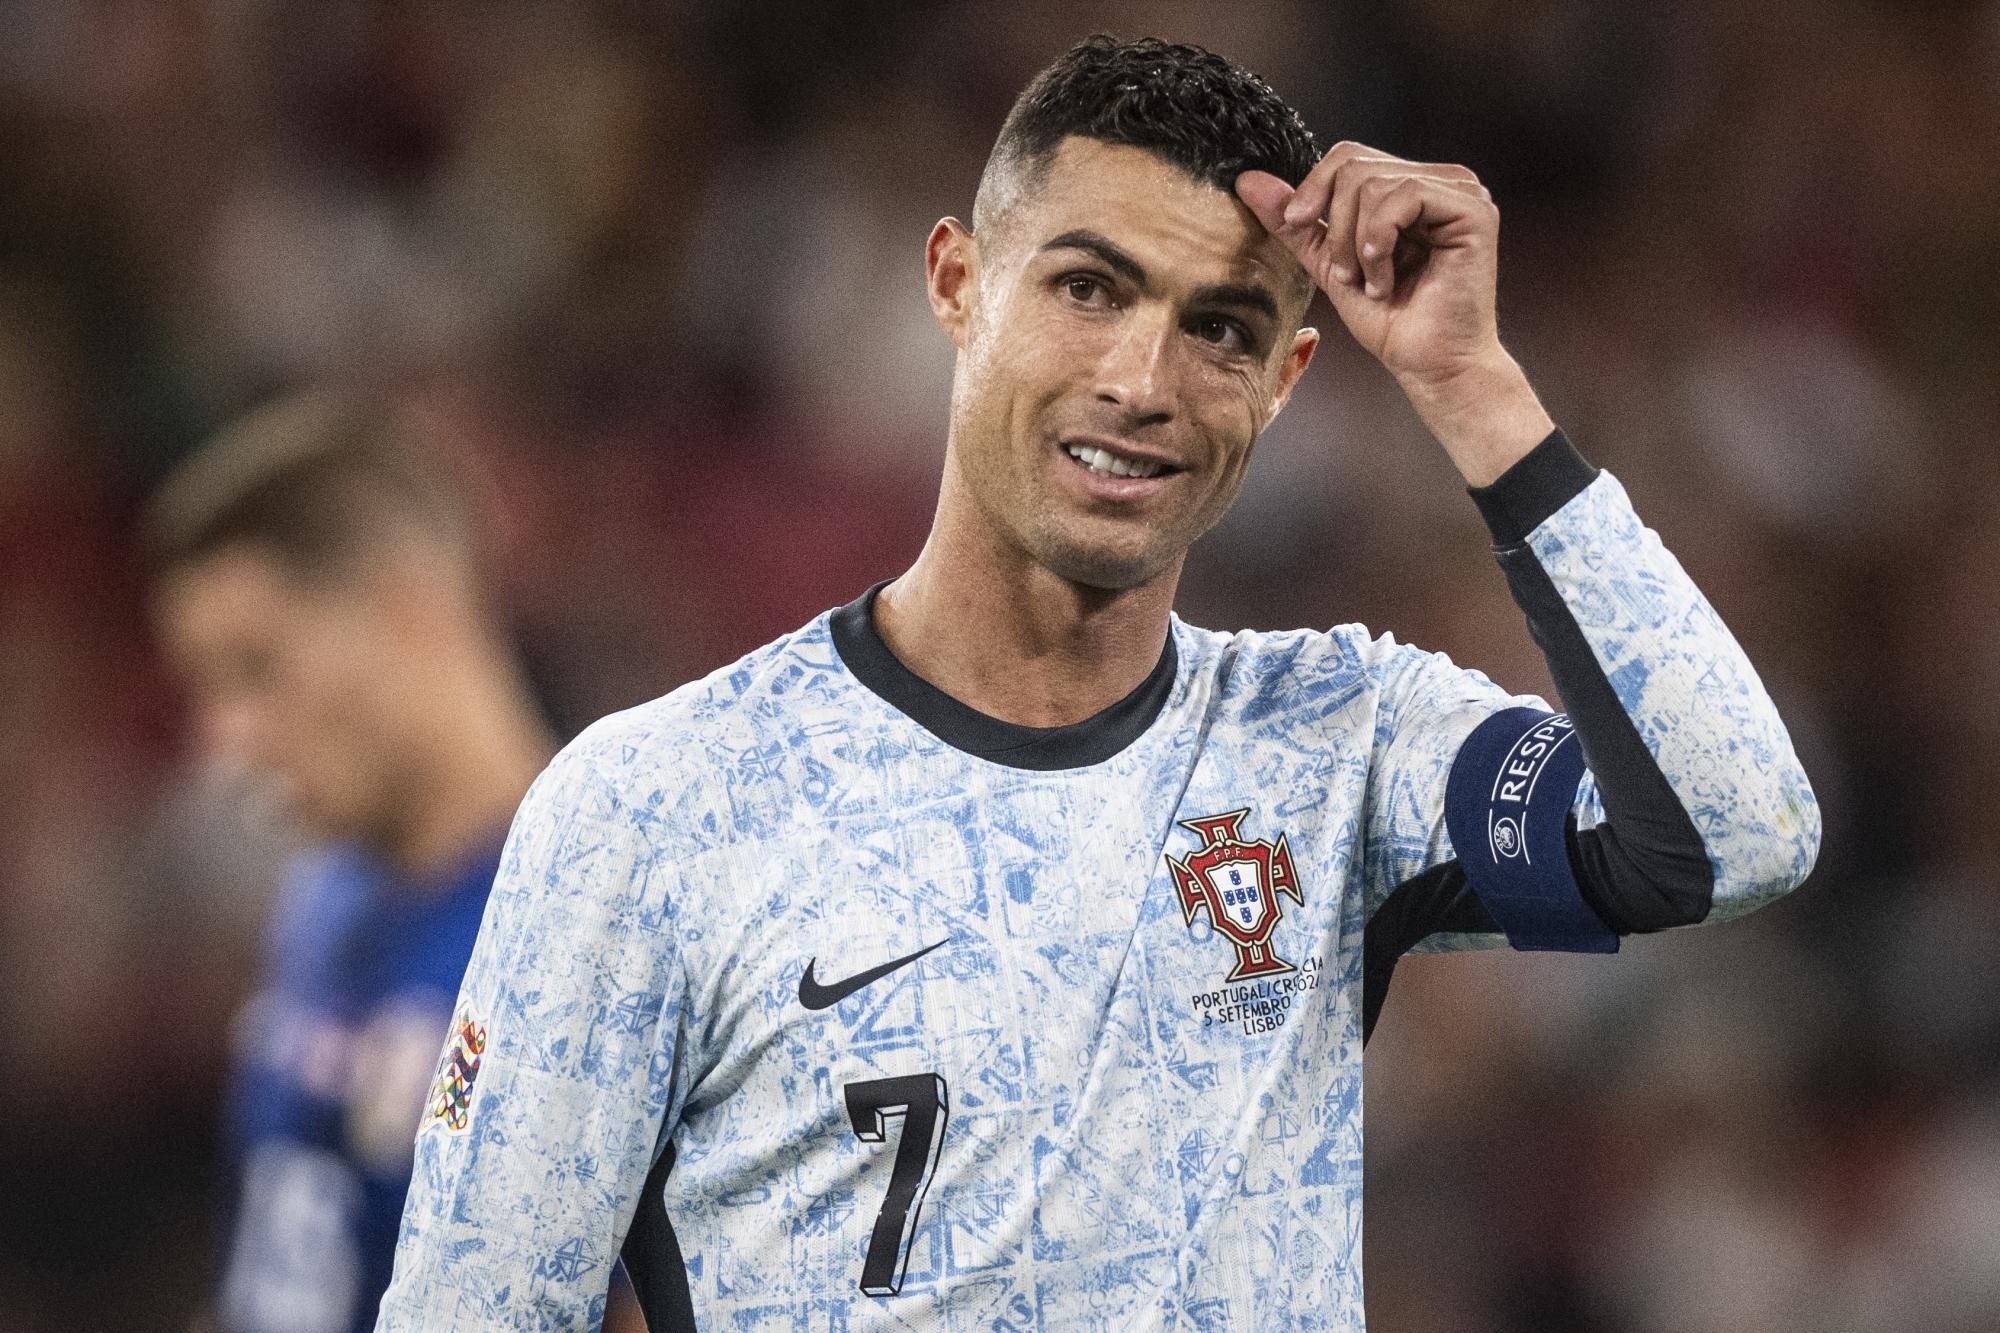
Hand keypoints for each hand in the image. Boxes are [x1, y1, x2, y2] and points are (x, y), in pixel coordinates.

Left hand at [1238, 144, 1551, 482]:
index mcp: (1411, 186)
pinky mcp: (1473, 209)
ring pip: (1374, 183)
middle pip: (1356, 166)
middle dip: (1336, 226)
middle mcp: (1440, 180)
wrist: (1428, 365)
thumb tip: (1247, 179)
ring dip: (1356, 244)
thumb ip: (1296, 223)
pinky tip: (1385, 280)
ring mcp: (1461, 191)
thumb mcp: (1330, 264)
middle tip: (1345, 274)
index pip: (1348, 157)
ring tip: (1370, 284)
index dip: (1314, 187)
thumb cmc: (1390, 321)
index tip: (1295, 224)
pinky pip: (1403, 196)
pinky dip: (1379, 242)